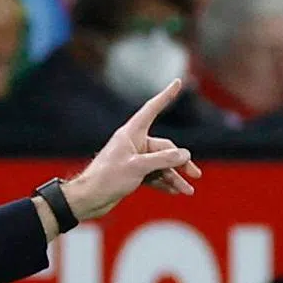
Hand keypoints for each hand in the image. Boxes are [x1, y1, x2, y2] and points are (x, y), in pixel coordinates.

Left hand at [62, 78, 201, 221]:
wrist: (87, 200)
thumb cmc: (107, 179)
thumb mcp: (137, 167)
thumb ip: (163, 160)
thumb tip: (185, 155)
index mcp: (131, 133)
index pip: (152, 109)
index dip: (166, 96)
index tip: (177, 82)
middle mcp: (133, 144)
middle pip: (165, 149)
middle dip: (180, 163)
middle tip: (195, 174)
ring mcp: (134, 160)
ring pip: (161, 165)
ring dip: (174, 177)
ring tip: (187, 191)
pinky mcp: (132, 175)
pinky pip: (153, 176)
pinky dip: (163, 183)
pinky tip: (175, 192)